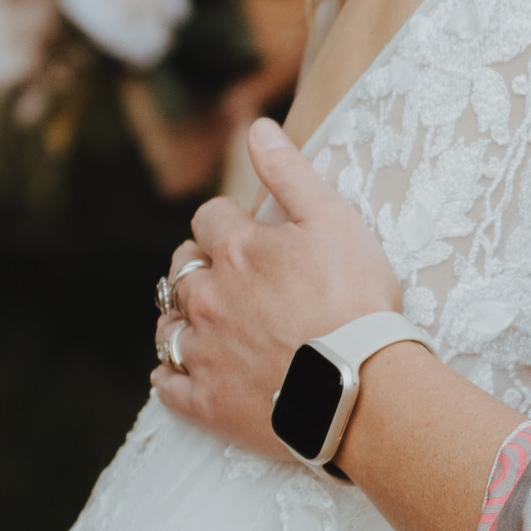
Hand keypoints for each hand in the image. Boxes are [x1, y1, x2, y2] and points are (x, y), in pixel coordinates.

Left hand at [150, 117, 402, 457]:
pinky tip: (183, 373)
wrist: (363, 387)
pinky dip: (171, 376)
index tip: (247, 234)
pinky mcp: (206, 401)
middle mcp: (207, 297)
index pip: (208, 220)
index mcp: (236, 250)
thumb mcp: (335, 221)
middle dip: (197, 266)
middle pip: (179, 270)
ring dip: (180, 319)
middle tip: (225, 277)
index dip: (228, 222)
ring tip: (205, 324)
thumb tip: (257, 128)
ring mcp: (203, 351)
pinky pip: (167, 385)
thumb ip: (291, 172)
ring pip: (167, 326)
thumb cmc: (356, 301)